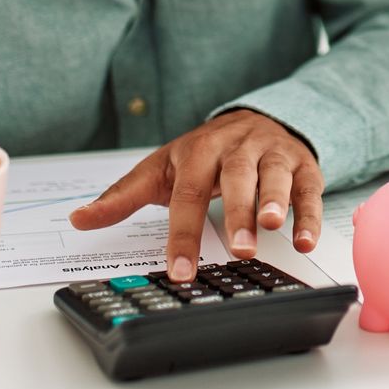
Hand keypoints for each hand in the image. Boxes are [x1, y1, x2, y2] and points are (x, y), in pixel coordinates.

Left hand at [68, 110, 323, 281]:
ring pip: (274, 176)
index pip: (187, 194)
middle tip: (238, 249)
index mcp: (197, 151)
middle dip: (237, 213)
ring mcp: (271, 154)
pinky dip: (310, 213)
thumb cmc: (205, 153)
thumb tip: (78, 219)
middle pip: (235, 179)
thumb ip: (122, 197)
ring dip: (275, 201)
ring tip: (271, 228)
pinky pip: (309, 188)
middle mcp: (236, 148)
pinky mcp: (302, 164)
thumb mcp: (160, 169)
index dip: (183, 234)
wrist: (259, 117)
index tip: (181, 270)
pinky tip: (306, 239)